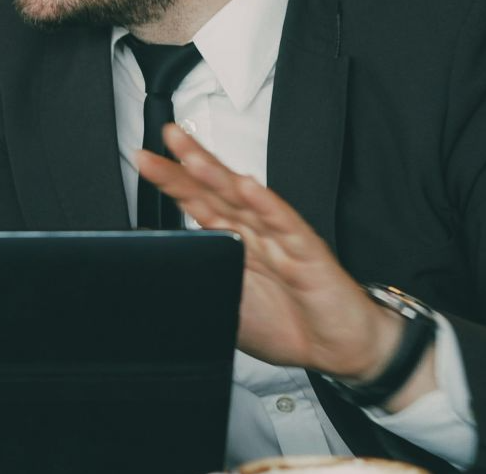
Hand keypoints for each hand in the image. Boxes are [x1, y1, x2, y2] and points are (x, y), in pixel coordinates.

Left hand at [137, 125, 432, 404]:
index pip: (200, 203)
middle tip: (168, 134)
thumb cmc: (290, 327)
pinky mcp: (309, 254)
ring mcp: (282, 239)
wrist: (340, 351)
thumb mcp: (229, 309)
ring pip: (246, 200)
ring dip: (219, 176)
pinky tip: (249, 187)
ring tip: (193, 155)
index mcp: (238, 243)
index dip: (173, 180)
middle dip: (190, 162)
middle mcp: (257, 234)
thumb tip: (159, 285)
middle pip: (218, 191)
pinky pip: (286, 225)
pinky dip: (267, 205)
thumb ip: (201, 288)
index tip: (145, 159)